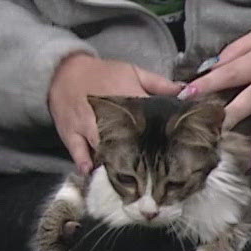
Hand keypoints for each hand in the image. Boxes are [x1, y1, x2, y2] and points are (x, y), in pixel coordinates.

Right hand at [47, 52, 183, 174]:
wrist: (64, 71)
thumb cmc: (102, 72)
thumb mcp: (133, 71)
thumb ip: (160, 84)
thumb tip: (186, 92)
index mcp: (126, 97)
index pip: (147, 118)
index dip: (160, 135)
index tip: (171, 150)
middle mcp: (106, 115)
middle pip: (124, 139)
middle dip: (137, 156)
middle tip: (151, 175)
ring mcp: (86, 126)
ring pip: (102, 148)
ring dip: (113, 163)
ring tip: (127, 180)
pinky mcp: (71, 134)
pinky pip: (78, 152)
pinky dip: (85, 163)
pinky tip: (93, 173)